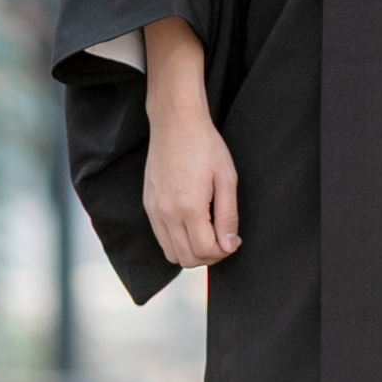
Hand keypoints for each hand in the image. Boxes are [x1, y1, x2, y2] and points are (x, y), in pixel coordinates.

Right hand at [141, 17, 241, 267]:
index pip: (204, 250)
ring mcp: (154, 211)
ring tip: (208, 233)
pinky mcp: (148, 206)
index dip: (223, 251)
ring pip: (171, 253)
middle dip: (209, 256)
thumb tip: (229, 245)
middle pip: (186, 258)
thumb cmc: (205, 145)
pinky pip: (161, 238)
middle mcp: (166, 213)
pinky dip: (177, 241)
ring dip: (192, 252)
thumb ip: (228, 216)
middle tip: (223, 240)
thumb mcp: (227, 178)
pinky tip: (192, 225)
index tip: (233, 240)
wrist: (176, 123)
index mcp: (189, 207)